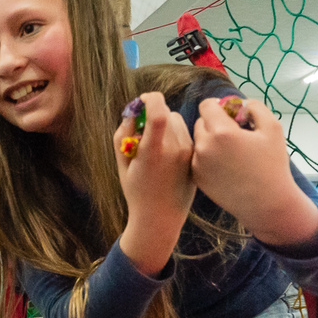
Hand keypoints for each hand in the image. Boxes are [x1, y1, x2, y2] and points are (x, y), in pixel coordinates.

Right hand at [113, 92, 194, 275]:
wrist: (160, 217)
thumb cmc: (136, 191)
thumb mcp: (121, 164)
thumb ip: (122, 134)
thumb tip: (133, 111)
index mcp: (153, 151)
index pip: (158, 112)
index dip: (150, 99)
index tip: (142, 100)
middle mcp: (175, 149)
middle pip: (167, 113)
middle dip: (155, 114)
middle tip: (144, 130)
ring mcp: (189, 153)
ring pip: (178, 121)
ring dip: (166, 124)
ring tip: (157, 144)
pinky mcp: (196, 156)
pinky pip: (186, 133)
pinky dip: (175, 135)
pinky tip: (168, 155)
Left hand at [191, 97, 317, 247]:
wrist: (266, 203)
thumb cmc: (272, 165)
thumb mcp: (272, 128)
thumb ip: (254, 107)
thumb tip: (239, 103)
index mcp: (221, 132)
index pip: (206, 105)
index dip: (219, 106)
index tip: (232, 114)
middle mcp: (204, 147)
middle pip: (201, 122)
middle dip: (215, 123)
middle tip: (235, 134)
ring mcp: (198, 164)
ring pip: (198, 140)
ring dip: (211, 140)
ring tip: (232, 152)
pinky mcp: (196, 178)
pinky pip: (198, 158)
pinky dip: (208, 157)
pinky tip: (226, 165)